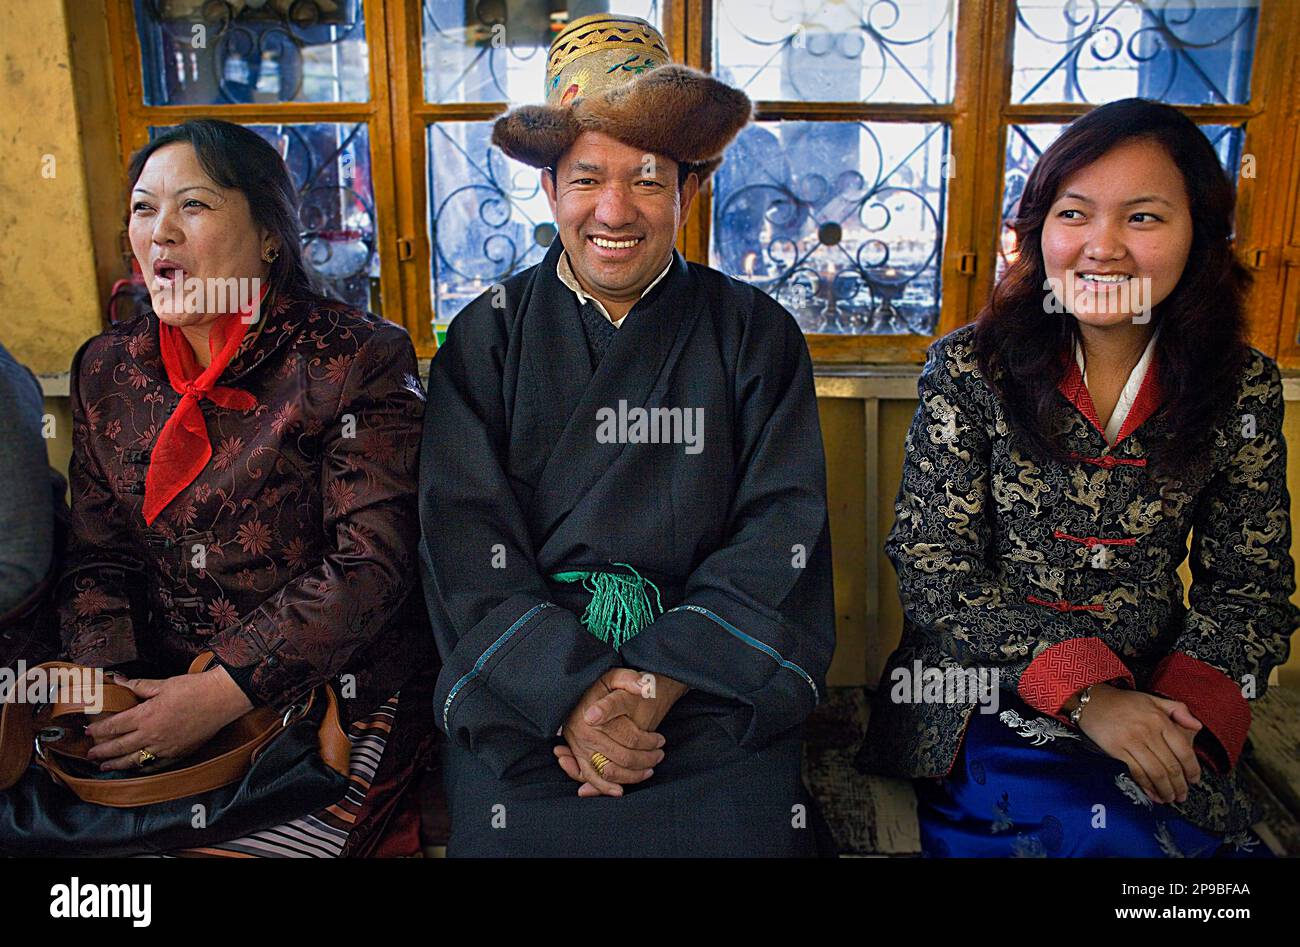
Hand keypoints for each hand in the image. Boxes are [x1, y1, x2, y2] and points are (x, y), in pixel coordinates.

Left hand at [84, 668, 253, 771]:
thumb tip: (119, 680)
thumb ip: (139, 686)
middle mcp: (152, 735)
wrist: (221, 699)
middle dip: (102, 751)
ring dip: (117, 764)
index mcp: (145, 716)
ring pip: (134, 760)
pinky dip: (143, 768)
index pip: (114, 726)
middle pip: (119, 747)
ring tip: (105, 766)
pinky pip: (156, 765)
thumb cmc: (194, 689)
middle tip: (90, 754)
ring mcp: (165, 747)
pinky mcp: (179, 753)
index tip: (89, 732)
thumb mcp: (164, 684)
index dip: (99, 730)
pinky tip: (136, 768)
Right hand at [556, 668, 675, 797]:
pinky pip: (590, 778)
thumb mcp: (615, 676)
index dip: (649, 741)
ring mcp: (579, 748)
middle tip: (659, 755)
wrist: (579, 694)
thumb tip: (643, 688)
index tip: (660, 740)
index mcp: (594, 714)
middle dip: (646, 759)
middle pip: (623, 757)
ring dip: (631, 775)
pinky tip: (620, 790)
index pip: (630, 737)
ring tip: (649, 770)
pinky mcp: (577, 757)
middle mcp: (584, 734)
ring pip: (609, 771)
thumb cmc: (603, 687)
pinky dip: (604, 787)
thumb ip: (630, 679)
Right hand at [1076, 684, 1202, 803]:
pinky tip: (1153, 793)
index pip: (1183, 750)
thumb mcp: (1153, 699)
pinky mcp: (1118, 750)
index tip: (1194, 780)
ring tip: (1170, 798)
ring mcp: (1132, 742)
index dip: (1192, 769)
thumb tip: (1197, 726)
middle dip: (1180, 785)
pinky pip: (1137, 773)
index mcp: (1160, 720)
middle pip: (1171, 766)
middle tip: (1183, 795)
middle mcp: (1148, 731)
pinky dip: (1147, 786)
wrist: (1092, 702)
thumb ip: (1178, 710)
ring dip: (1166, 790)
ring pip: (1156, 773)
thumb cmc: (1123, 702)